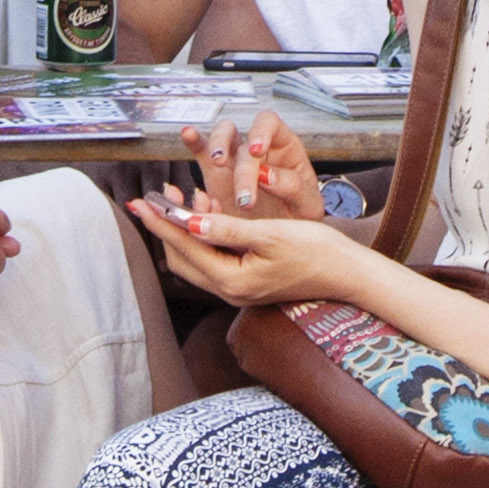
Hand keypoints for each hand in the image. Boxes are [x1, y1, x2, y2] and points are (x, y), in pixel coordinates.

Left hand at [127, 196, 361, 308]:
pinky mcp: (247, 283)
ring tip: (179, 197)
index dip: (161, 222)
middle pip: (181, 259)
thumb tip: (189, 221)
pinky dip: (202, 237)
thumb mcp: (270, 234)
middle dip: (166, 227)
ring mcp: (238, 290)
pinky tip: (208, 211)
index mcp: (232, 281)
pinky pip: (212, 260)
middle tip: (155, 196)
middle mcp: (230, 291)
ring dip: (183, 231)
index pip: (184, 247)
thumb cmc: (315, 250)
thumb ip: (227, 229)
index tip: (141, 201)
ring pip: (195, 260)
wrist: (346, 273)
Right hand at [180, 108, 322, 218]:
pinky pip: (202, 153)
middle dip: (242, 168)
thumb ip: (292, 187)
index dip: (261, 132)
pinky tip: (188, 134)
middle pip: (242, 139)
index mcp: (283, 147)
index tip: (256, 151)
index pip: (269, 123)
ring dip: (216, 146)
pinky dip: (195, 142)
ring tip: (217, 162)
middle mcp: (256, 149)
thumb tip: (267, 175)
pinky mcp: (216, 176)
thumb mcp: (308, 205)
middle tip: (245, 198)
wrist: (284, 240)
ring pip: (221, 138)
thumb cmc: (301, 217)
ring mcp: (234, 160)